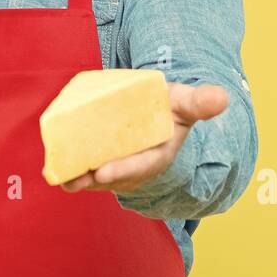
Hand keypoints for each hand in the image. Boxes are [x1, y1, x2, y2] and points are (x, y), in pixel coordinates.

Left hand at [60, 81, 228, 194]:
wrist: (153, 114)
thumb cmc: (169, 109)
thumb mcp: (185, 103)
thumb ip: (200, 101)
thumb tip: (223, 97)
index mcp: (158, 154)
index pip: (141, 165)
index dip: (124, 170)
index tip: (105, 172)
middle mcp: (135, 166)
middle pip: (114, 175)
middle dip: (95, 179)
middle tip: (77, 178)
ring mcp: (116, 166)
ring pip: (95, 176)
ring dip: (78, 178)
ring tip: (60, 177)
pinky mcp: (99, 161)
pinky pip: (84, 167)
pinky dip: (70, 168)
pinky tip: (53, 168)